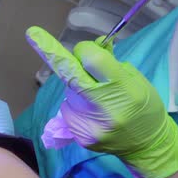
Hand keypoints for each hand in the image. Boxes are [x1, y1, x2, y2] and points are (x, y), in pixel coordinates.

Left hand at [26, 26, 177, 177]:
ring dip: (77, 90)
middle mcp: (103, 107)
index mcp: (122, 88)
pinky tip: (92, 115)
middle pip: (71, 75)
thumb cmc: (142, 106)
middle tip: (32, 33)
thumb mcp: (135, 80)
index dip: (85, 50)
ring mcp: (89, 124)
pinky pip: (68, 109)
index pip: (93, 60)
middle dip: (50, 53)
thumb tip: (87, 48)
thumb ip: (109, 64)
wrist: (146, 144)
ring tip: (98, 102)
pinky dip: (75, 106)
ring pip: (69, 93)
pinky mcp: (79, 135)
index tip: (83, 48)